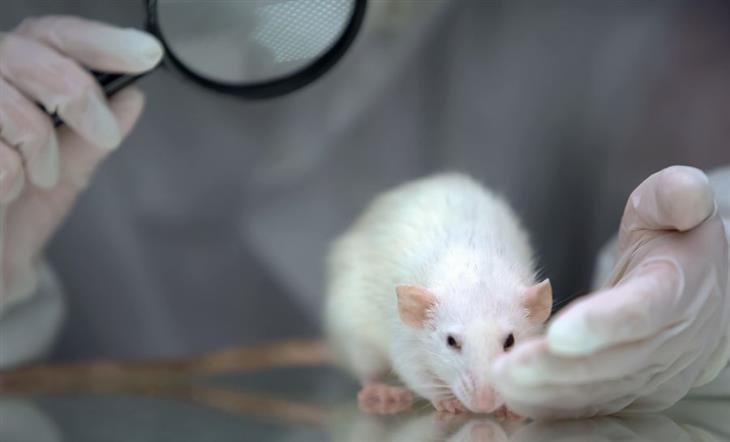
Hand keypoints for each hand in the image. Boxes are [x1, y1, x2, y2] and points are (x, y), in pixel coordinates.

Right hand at [0, 16, 161, 306]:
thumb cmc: (20, 211)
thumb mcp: (68, 169)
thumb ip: (94, 135)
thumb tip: (132, 97)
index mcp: (12, 80)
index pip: (53, 35)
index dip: (100, 40)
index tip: (145, 54)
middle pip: (28, 54)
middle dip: (77, 92)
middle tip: (106, 134)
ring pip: (8, 101)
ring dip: (40, 142)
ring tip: (43, 174)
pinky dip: (10, 175)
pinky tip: (7, 190)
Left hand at [492, 166, 729, 418]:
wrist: (700, 297)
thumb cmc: (673, 242)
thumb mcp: (672, 208)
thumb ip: (676, 195)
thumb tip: (686, 197)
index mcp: (677, 290)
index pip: (643, 310)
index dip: (603, 324)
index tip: (558, 332)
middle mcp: (670, 341)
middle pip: (611, 362)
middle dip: (556, 367)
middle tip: (505, 368)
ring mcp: (653, 373)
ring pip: (598, 390)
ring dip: (547, 391)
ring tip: (500, 383)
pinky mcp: (634, 392)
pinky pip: (592, 404)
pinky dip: (553, 404)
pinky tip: (515, 397)